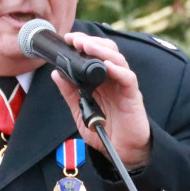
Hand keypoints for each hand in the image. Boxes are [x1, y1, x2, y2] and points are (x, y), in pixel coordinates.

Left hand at [50, 32, 151, 168]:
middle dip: (91, 42)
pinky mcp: (133, 96)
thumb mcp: (80, 111)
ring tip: (87, 46)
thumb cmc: (103, 130)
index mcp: (101, 80)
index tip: (69, 39)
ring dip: (101, 50)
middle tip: (75, 39)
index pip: (94, 54)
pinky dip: (118, 70)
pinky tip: (107, 66)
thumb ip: (69, 93)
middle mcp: (113, 79)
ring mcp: (124, 86)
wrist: (121, 151)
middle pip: (107, 51)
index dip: (83, 44)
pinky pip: (128, 78)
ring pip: (118, 60)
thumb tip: (56, 73)